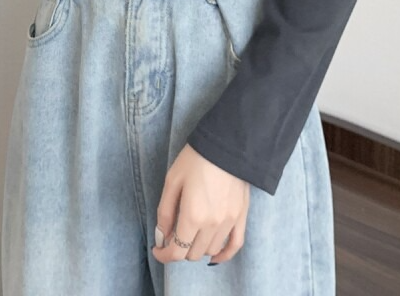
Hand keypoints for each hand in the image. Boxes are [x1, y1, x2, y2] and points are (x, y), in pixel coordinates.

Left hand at [151, 143, 249, 264]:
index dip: (164, 255)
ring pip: (211, 251)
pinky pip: (235, 245)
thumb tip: (162, 237)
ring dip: (198, 248)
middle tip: (173, 234)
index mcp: (192, 216)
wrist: (226, 143)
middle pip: (192, 254)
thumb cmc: (195, 159)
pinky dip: (224, 254)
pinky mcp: (242, 216)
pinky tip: (215, 256)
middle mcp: (212, 225)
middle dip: (179, 249)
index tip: (158, 249)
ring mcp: (229, 222)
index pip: (176, 252)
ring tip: (191, 235)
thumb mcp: (172, 181)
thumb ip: (165, 212)